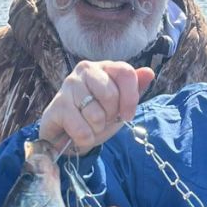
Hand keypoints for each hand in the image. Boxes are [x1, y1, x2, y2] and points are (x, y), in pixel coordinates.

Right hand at [39, 60, 154, 154]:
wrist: (68, 135)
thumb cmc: (96, 115)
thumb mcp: (120, 104)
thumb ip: (134, 89)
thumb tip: (149, 73)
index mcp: (104, 67)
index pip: (126, 73)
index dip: (130, 98)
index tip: (127, 115)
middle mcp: (85, 70)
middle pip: (110, 95)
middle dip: (110, 115)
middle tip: (102, 119)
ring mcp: (69, 85)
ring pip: (95, 114)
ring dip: (97, 129)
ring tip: (89, 125)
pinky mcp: (57, 105)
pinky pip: (82, 129)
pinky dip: (85, 138)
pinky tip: (78, 134)